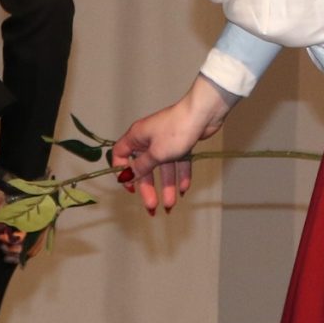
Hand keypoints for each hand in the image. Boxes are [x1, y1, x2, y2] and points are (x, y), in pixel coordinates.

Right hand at [109, 76, 233, 214]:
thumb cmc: (175, 131)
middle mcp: (148, 139)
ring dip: (166, 186)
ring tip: (170, 206)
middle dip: (148, 188)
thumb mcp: (156, 153)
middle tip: (152, 208)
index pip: (120, 154)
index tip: (130, 187)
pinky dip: (181, 175)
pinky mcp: (181, 143)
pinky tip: (184, 190)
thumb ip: (141, 167)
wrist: (203, 114)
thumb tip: (127, 176)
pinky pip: (178, 162)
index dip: (122, 171)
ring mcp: (166, 141)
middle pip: (144, 167)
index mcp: (136, 137)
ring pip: (163, 167)